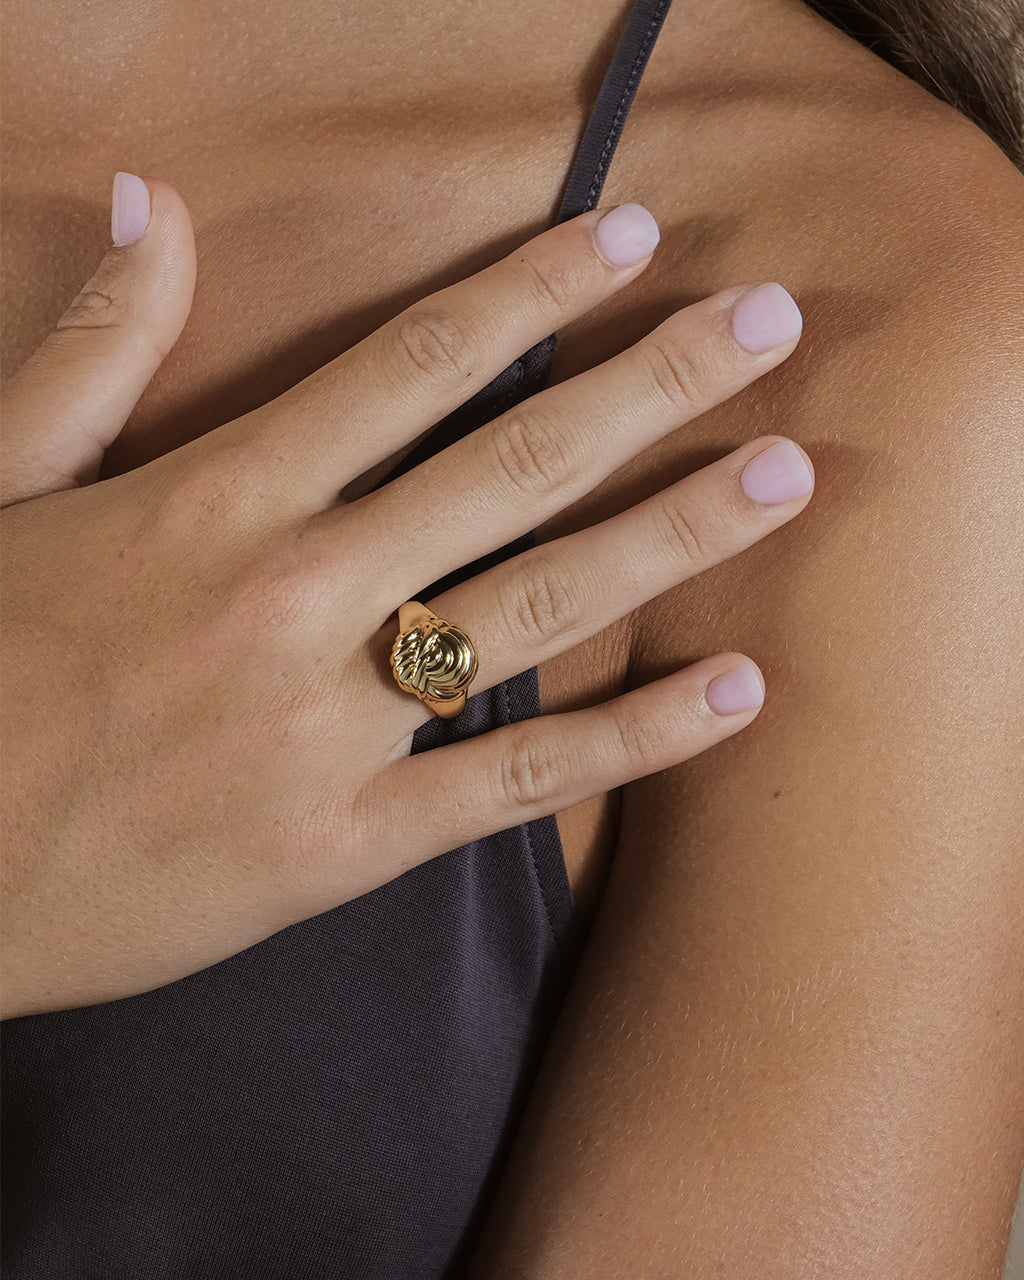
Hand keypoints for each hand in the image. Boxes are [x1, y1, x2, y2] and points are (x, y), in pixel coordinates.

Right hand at [0, 175, 812, 1018]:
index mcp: (214, 498)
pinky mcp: (344, 843)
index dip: (534, 292)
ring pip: (538, 605)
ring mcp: (328, 724)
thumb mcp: (1, 488)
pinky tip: (732, 694)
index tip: (632, 240)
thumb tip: (153, 204)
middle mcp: (294, 594)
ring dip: (674, 531)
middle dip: (653, 382)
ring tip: (786, 477)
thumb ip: (93, 349)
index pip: (412, 364)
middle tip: (771, 326)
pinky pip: (514, 782)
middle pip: (513, 462)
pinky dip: (632, 739)